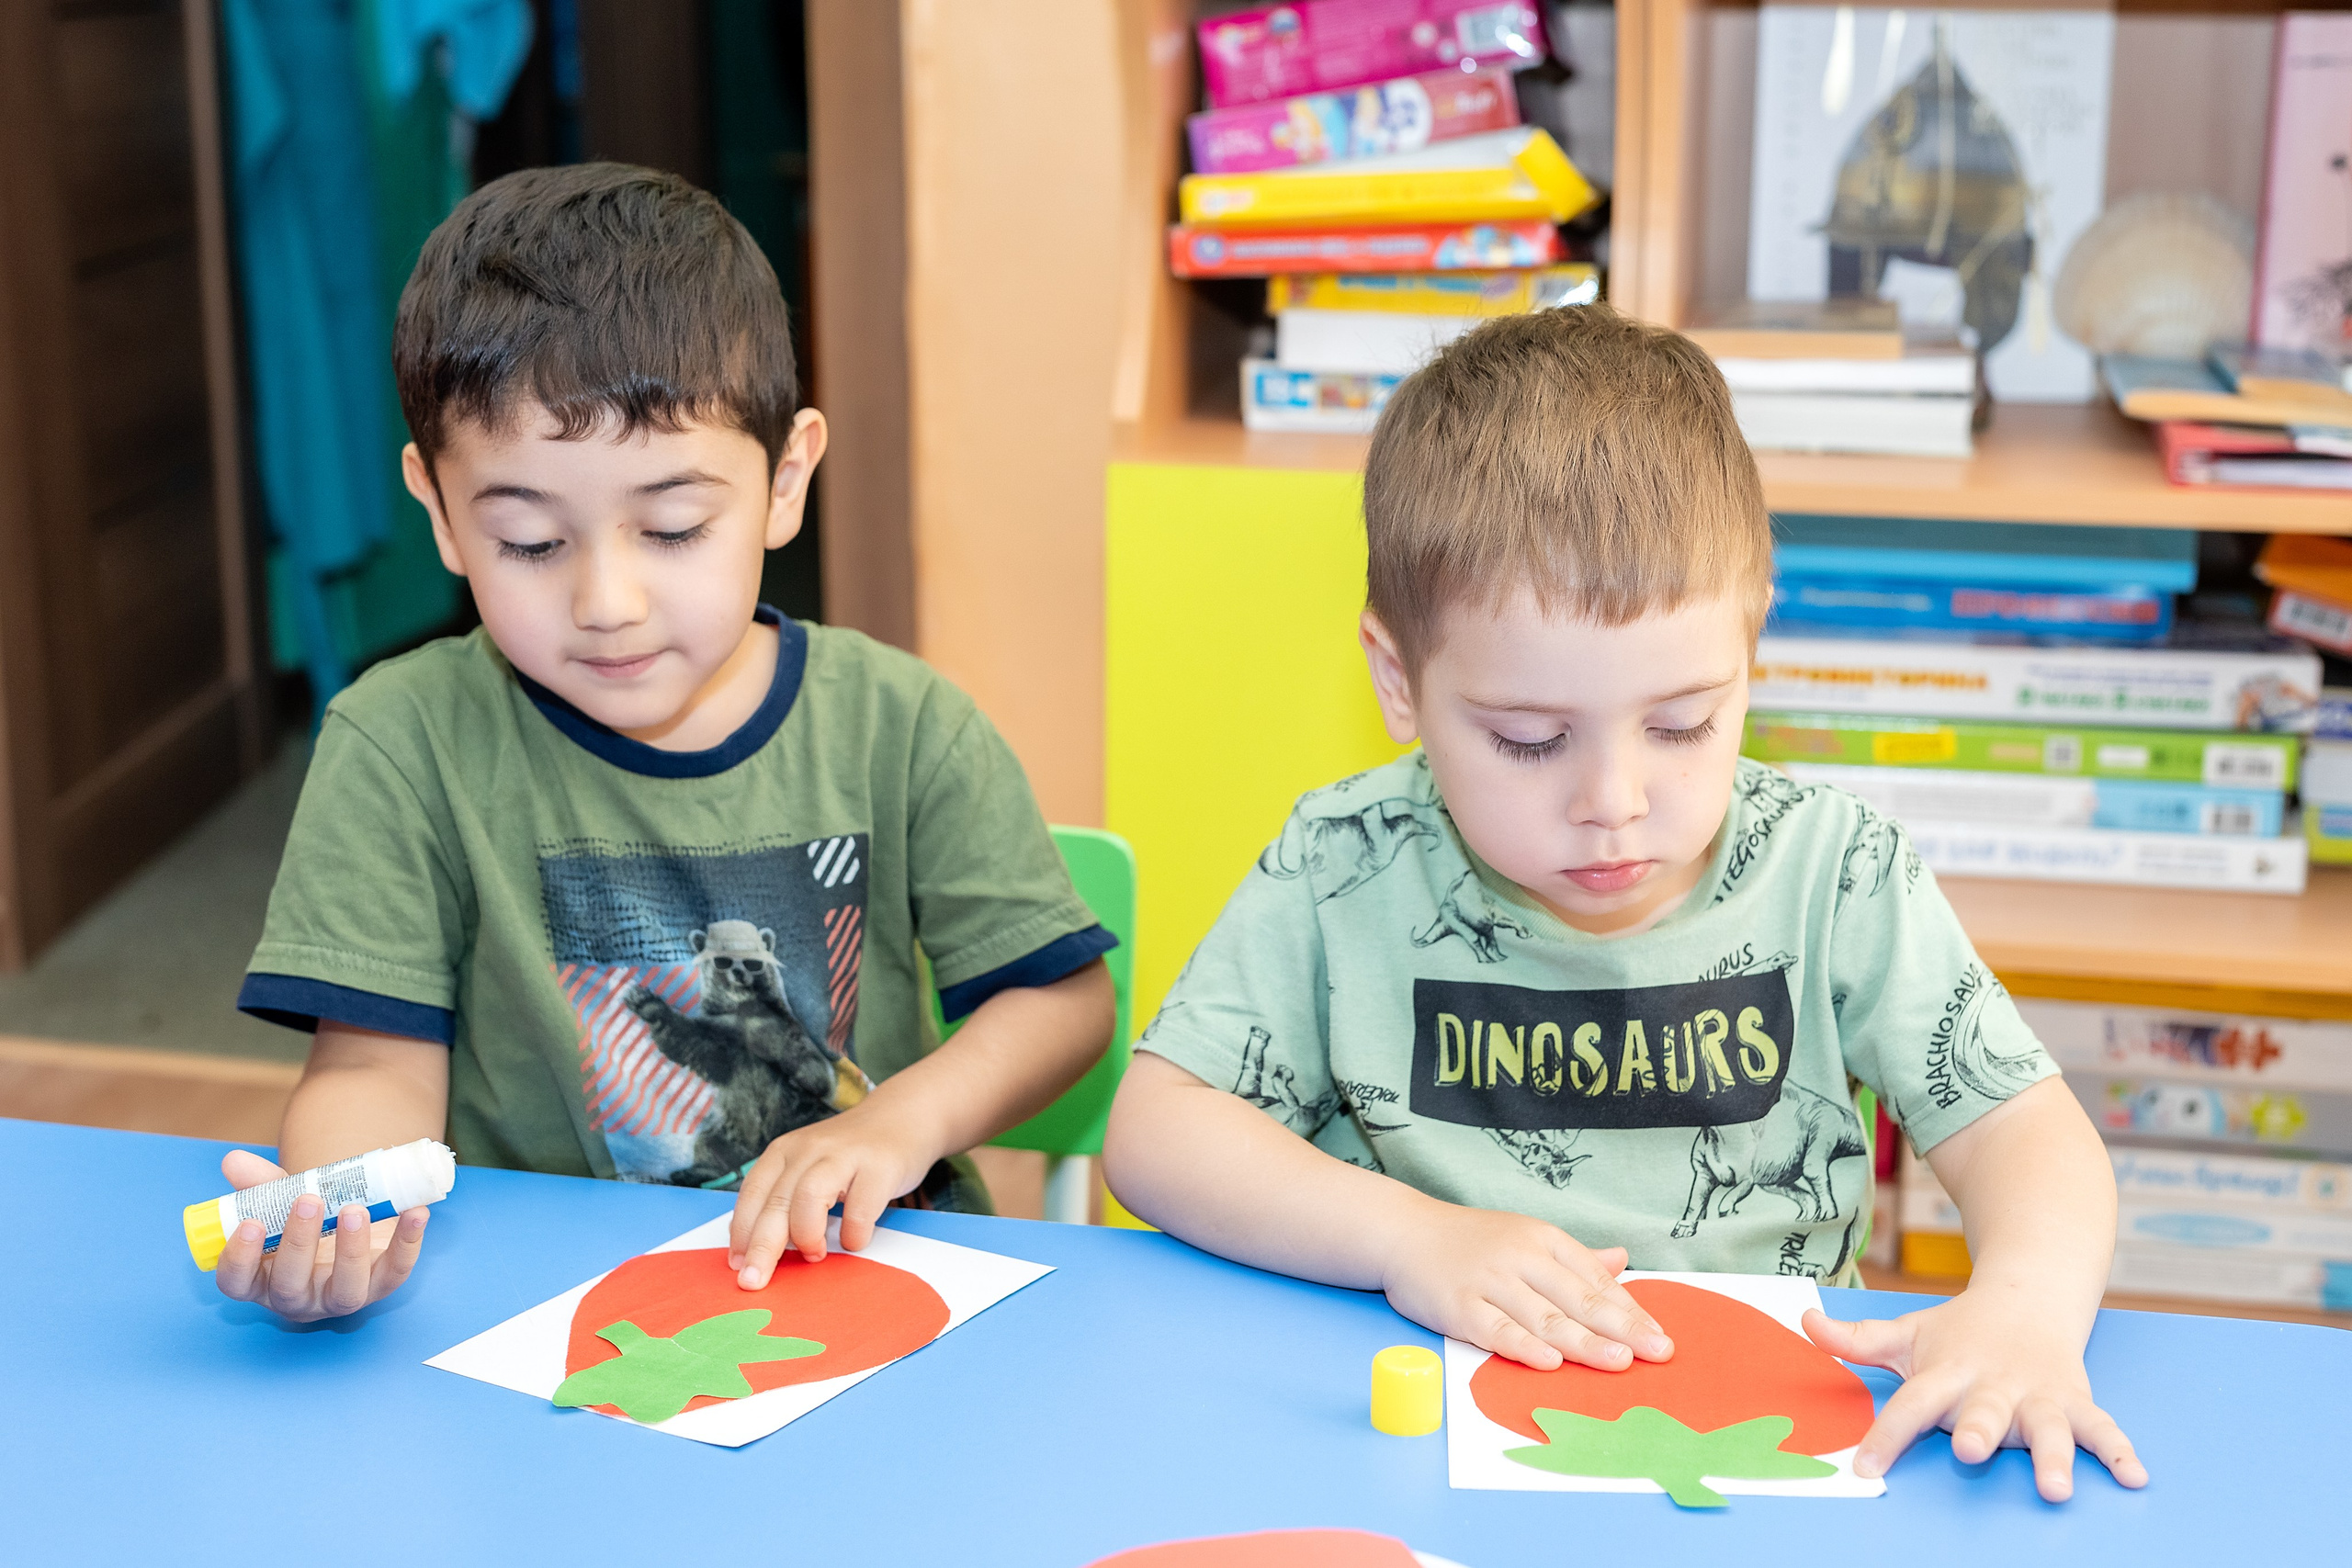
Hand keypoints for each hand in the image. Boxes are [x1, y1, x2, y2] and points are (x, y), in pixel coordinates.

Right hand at [211, 1149, 428, 1321]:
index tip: (249, 1223)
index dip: (238, 1259)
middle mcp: (298, 1297)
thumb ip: (261, 1184)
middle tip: (309, 1200)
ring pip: (346, 1289)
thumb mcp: (283, 1201)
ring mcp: (342, 1296)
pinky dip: (408, 1240)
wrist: (355, 1225)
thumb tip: (234, 1161)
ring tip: (354, 1209)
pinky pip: (397, 1270)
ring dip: (351, 1249)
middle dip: (299, 1243)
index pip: (236, 1283)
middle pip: (290, 1285)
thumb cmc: (308, 1219)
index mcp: (261, 1279)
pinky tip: (415, 1211)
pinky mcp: (383, 1284)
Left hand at [727, 1099, 940, 1287]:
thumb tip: (758, 1251)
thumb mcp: (809, 1166)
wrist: (903, 1117)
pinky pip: (860, 1209)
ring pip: (809, 1197)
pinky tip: (853, 1240)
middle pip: (776, 1201)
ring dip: (806, 1235)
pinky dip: (853, 1233)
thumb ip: (786, 1199)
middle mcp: (809, 1150)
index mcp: (784, 1152)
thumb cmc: (850, 1155)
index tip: (736, 1265)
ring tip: (814, 1255)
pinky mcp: (879, 1167)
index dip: (741, 1232)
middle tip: (754, 1280)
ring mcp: (845, 1156)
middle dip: (762, 1247)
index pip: (752, 1193)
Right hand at [1378, 1199, 1673, 1371]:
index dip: (1629, 1308)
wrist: (1403, 1232)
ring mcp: (1488, 1280)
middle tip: (1657, 1352)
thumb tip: (1621, 1259)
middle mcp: (1519, 1257)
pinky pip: (1496, 1329)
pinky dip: (1524, 1346)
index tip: (1659, 1335)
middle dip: (1621, 1328)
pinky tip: (1550, 1361)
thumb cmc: (1470, 1240)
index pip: (1594, 1277)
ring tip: (1619, 1361)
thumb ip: (1574, 1256)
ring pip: (1543, 1317)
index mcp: (1541, 1239)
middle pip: (1577, 1298)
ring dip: (1584, 1342)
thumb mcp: (1525, 1236)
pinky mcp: (1458, 1305)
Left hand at [1804, 1292, 2147, 1501]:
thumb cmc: (1956, 1332)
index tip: (1865, 1468)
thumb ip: (1855, 1339)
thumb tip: (1803, 1321)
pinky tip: (2136, 1477)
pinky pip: (2100, 1427)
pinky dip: (2119, 1450)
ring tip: (2057, 1486)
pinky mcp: (2074, 1400)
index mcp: (1947, 1373)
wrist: (2027, 1296)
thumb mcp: (1904, 1333)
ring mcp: (2037, 1394)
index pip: (1909, 1404)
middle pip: (1983, 1410)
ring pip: (2046, 1425)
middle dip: (1979, 1430)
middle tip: (1971, 1451)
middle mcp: (1993, 1386)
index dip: (1886, 1435)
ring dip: (2054, 1454)